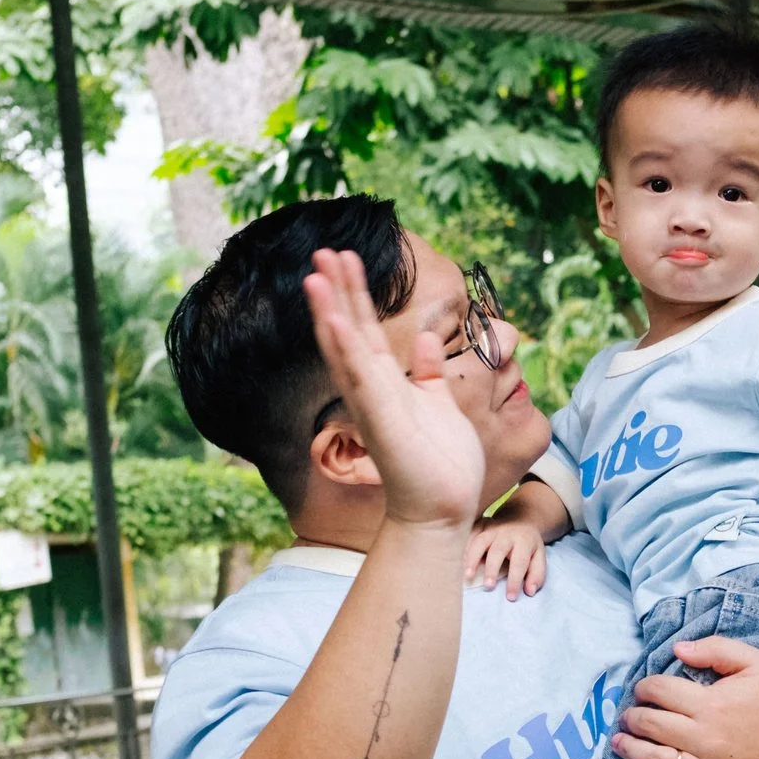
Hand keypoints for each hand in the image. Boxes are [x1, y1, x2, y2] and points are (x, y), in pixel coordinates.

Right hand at [302, 248, 483, 531]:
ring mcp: (373, 405)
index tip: (345, 258)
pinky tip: (334, 320)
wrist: (443, 508)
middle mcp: (372, 390)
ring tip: (315, 274)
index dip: (354, 293)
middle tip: (322, 250)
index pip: (364, 329)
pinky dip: (346, 350)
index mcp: (386, 384)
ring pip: (346, 349)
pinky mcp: (381, 422)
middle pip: (348, 330)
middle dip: (336, 290)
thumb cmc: (440, 462)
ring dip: (330, 311)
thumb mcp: (439, 403)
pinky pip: (360, 380)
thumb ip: (430, 372)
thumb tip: (425, 339)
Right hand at [465, 518, 545, 599]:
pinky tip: (459, 563)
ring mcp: (492, 527)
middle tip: (488, 586)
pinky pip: (469, 535)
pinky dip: (463, 548)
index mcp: (524, 542)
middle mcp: (507, 533)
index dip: (515, 580)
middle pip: (498, 550)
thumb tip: (529, 592)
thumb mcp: (538, 557)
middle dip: (492, 569)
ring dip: (473, 559)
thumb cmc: (528, 546)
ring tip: (468, 576)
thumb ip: (536, 575)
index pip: (520, 562)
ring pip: (480, 541)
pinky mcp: (480, 525)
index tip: (510, 597)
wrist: (521, 519)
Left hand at [611, 637, 758, 758]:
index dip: (645, 687)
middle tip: (630, 714)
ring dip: (629, 749)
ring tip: (619, 741)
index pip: (659, 691)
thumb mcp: (758, 664)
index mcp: (713, 704)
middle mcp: (705, 739)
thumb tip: (677, 650)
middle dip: (633, 716)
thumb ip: (716, 650)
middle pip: (650, 725)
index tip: (645, 688)